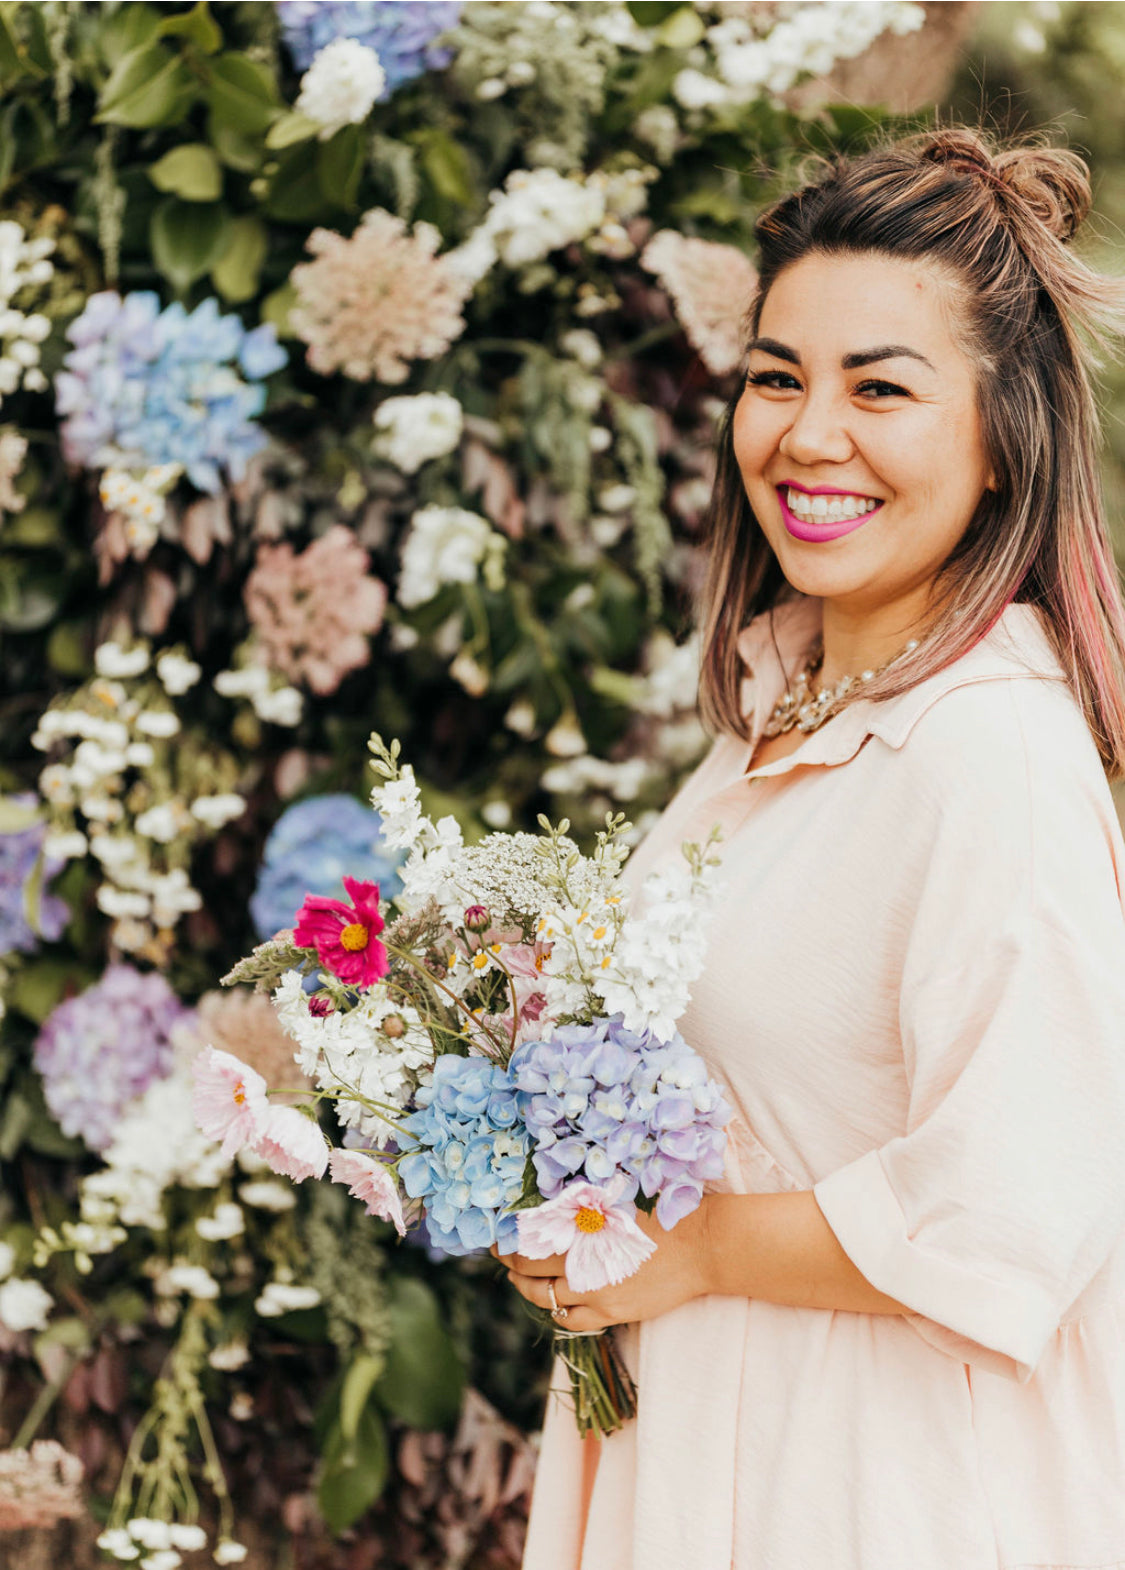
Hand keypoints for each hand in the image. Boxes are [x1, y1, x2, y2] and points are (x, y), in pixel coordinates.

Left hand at [490, 1198, 711, 1332]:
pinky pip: (571, 1319)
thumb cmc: (664, 1212)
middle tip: (501, 1253)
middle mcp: (583, 1260)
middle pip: (529, 1267)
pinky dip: (557, 1310)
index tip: (498, 1233)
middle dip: (510, 1261)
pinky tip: (555, 1300)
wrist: (702, 1246)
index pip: (529, 1237)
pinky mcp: (612, 1312)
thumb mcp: (618, 1198)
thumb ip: (585, 1203)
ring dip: (526, 1287)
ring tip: (518, 1279)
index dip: (508, 1238)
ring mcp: (596, 1291)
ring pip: (544, 1296)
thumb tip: (552, 1201)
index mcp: (583, 1227)